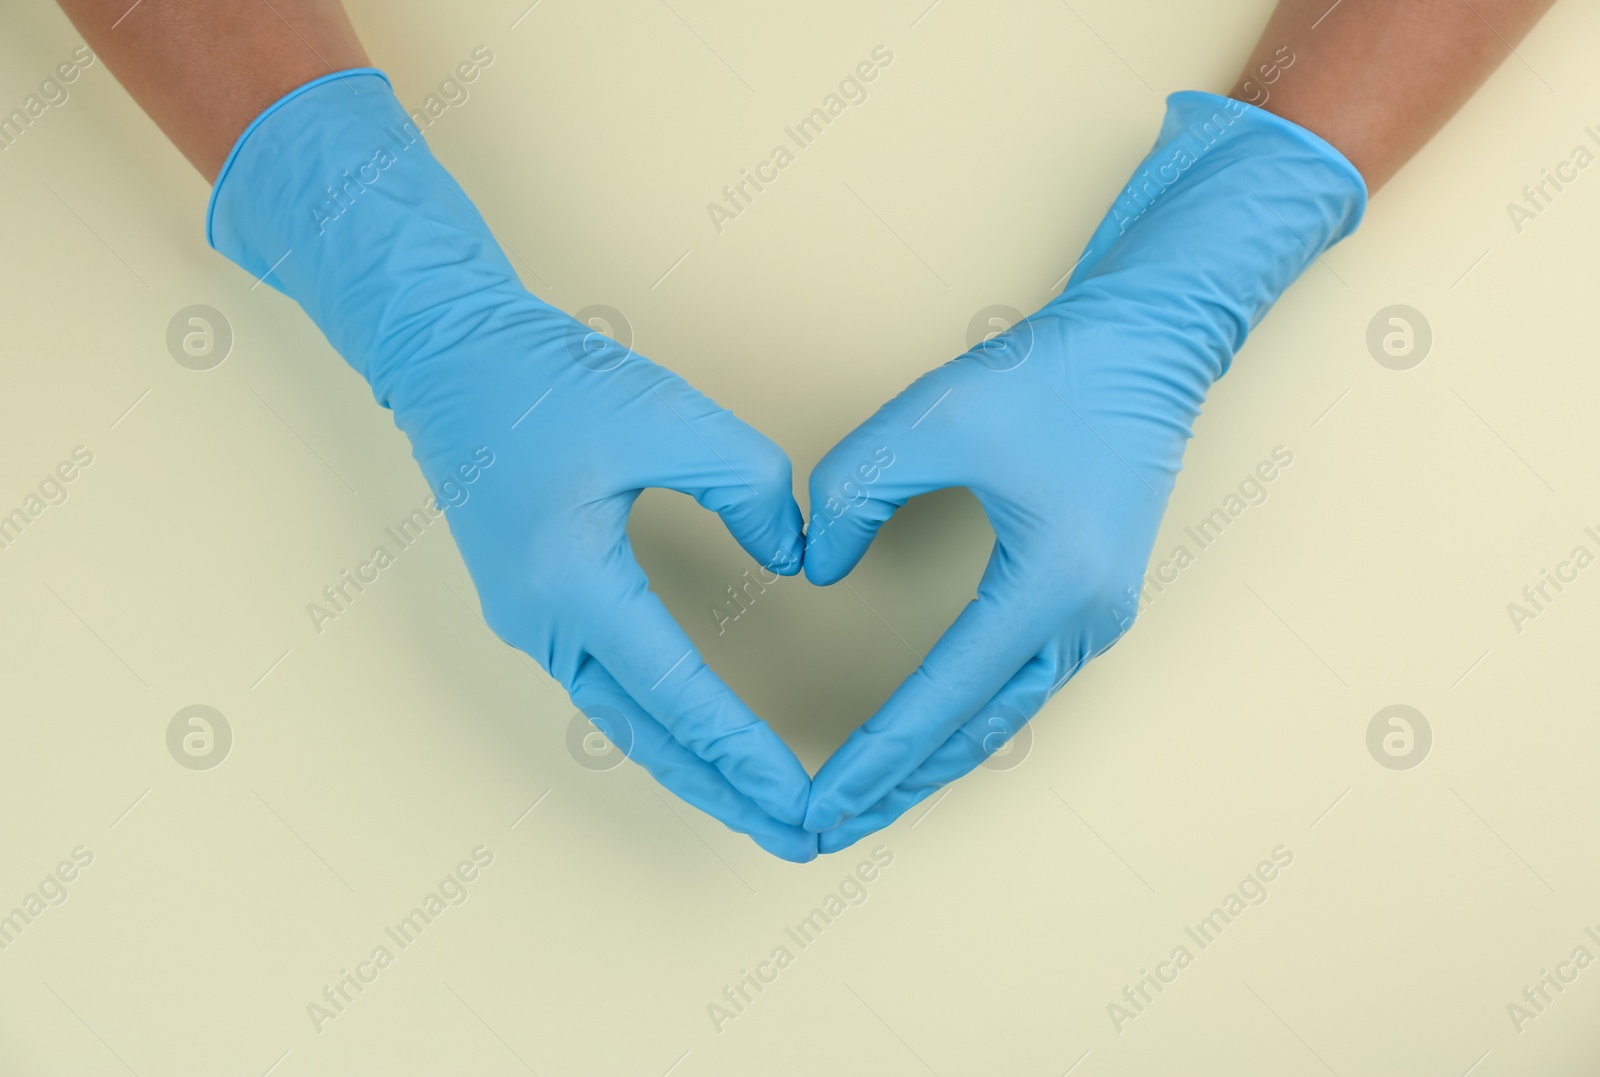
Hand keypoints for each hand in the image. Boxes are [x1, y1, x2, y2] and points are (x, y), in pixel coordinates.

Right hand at [210, 70, 816, 860]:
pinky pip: (604, 689)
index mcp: (571, 581)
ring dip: (691, 769)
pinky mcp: (533, 607)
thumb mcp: (671, 417)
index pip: (676, 691)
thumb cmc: (545, 379)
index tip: (800, 796)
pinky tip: (696, 742)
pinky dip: (659, 728)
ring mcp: (528, 621)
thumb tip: (793, 558)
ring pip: (621, 722)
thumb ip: (749, 489)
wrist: (447, 354)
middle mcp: (541, 621)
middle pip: (646, 736)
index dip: (743, 749)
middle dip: (724, 794)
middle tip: (795, 838)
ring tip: (757, 808)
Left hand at [802, 91, 1366, 850]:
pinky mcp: (1093, 603)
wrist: (1147, 346)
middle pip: (976, 733)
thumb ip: (854, 493)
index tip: (820, 801)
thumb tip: (818, 568)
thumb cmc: (1050, 375)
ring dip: (934, 761)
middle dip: (900, 787)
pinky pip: (1019, 687)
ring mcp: (1098, 619)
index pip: (942, 697)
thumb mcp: (929, 418)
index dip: (874, 755)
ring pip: (1002, 719)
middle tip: (829, 830)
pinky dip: (966, 721)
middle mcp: (1085, 621)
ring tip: (868, 798)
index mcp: (1050, 584)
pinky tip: (926, 736)